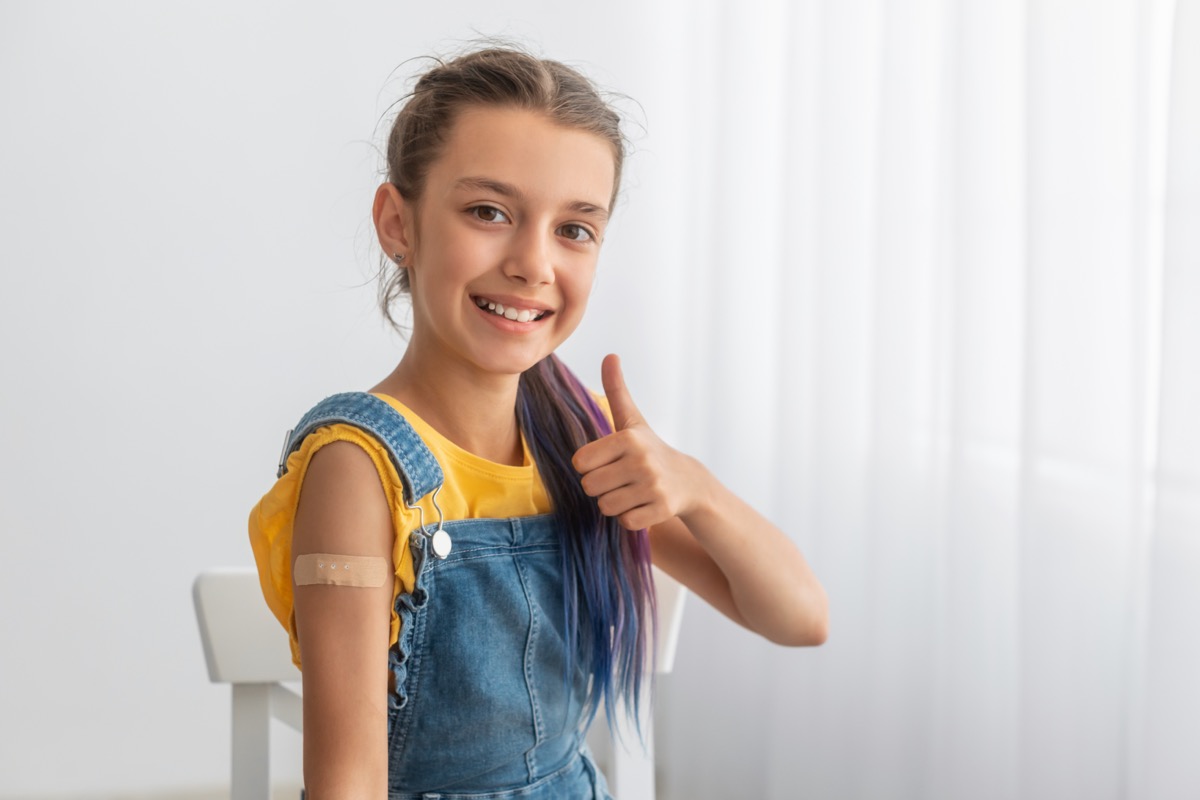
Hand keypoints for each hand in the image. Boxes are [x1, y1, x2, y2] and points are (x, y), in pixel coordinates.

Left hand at [572, 354, 701, 530]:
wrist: (689, 481)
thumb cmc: (650, 449)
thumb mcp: (632, 419)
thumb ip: (617, 390)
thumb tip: (610, 355)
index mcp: (628, 438)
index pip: (580, 463)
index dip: (590, 466)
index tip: (609, 461)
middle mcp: (641, 461)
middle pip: (590, 487)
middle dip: (601, 487)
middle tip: (621, 479)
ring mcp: (652, 487)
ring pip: (606, 507)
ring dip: (615, 504)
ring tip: (632, 491)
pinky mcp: (661, 510)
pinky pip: (625, 522)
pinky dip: (631, 518)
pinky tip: (643, 505)